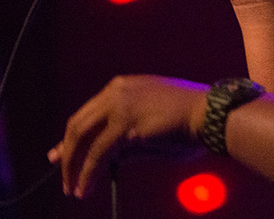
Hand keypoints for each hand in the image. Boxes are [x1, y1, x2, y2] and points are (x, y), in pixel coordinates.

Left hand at [48, 75, 207, 198]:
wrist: (211, 113)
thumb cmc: (191, 117)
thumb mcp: (152, 119)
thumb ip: (127, 133)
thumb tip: (105, 157)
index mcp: (124, 85)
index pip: (88, 112)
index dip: (73, 135)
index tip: (62, 152)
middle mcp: (117, 91)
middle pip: (78, 123)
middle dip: (67, 151)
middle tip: (62, 172)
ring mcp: (120, 106)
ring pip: (83, 139)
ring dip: (74, 166)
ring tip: (73, 188)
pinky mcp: (125, 126)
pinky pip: (98, 153)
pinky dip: (87, 172)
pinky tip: (85, 187)